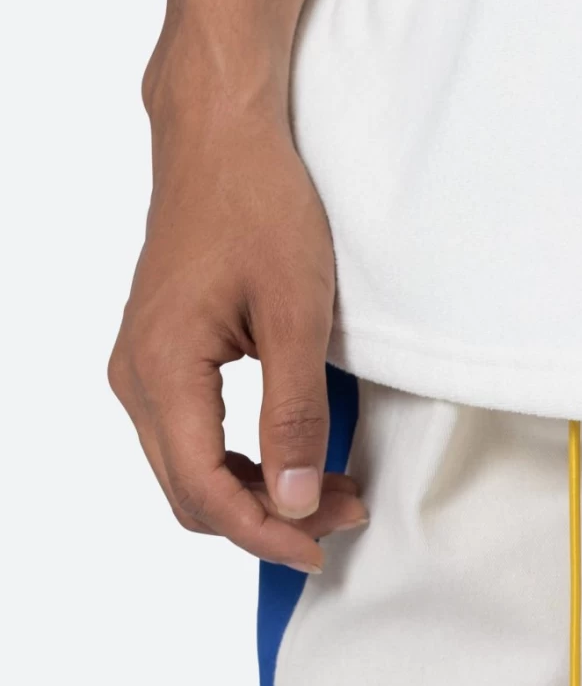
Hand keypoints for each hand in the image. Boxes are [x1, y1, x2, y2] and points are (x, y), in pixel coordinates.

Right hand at [109, 81, 366, 572]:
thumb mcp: (298, 314)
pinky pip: (188, 433)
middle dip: (265, 518)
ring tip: (331, 489)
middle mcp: (136, 375)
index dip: (262, 532)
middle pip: (188, 490)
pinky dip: (238, 457)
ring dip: (255, 490)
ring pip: (186, 467)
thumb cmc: (258, 204)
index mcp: (162, 369)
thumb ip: (295, 414)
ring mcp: (142, 365)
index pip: (202, 489)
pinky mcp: (160, 353)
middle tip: (342, 515)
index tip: (318, 548)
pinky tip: (292, 456)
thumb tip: (298, 500)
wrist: (221, 138)